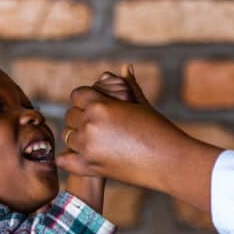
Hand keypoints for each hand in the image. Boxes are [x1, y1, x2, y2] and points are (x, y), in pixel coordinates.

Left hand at [62, 66, 151, 205]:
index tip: (94, 105)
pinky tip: (82, 155)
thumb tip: (125, 66)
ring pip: (68, 137)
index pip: (77, 95)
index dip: (85, 99)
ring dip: (78, 137)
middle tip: (98, 125)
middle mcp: (90, 125)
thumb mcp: (140, 104)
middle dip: (81, 118)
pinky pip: (64, 160)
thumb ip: (128, 85)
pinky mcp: (90, 167)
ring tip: (95, 139)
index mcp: (101, 106)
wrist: (169, 162)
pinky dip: (69, 158)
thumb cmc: (159, 129)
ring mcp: (88, 147)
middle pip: (70, 116)